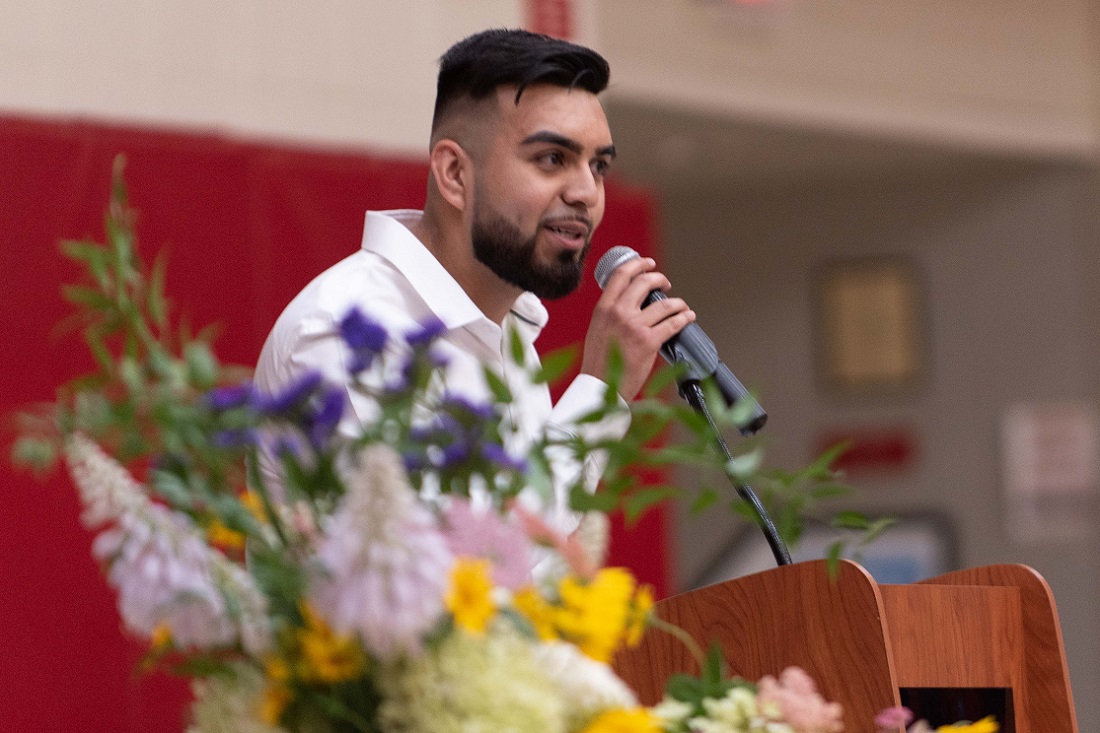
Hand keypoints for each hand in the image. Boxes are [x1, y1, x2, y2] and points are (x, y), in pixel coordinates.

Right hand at [580, 255, 695, 400]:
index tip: (648, 263)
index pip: (621, 275)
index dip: (638, 264)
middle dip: (660, 279)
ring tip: (681, 305)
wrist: (599, 386)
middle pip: (644, 283)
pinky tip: (688, 317)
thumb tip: (627, 302)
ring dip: (677, 302)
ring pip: (664, 304)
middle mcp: (619, 313)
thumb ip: (610, 313)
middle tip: (665, 284)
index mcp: (603, 308)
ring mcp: (634, 326)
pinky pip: (673, 323)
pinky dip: (684, 317)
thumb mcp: (597, 329)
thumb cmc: (598, 362)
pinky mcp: (649, 341)